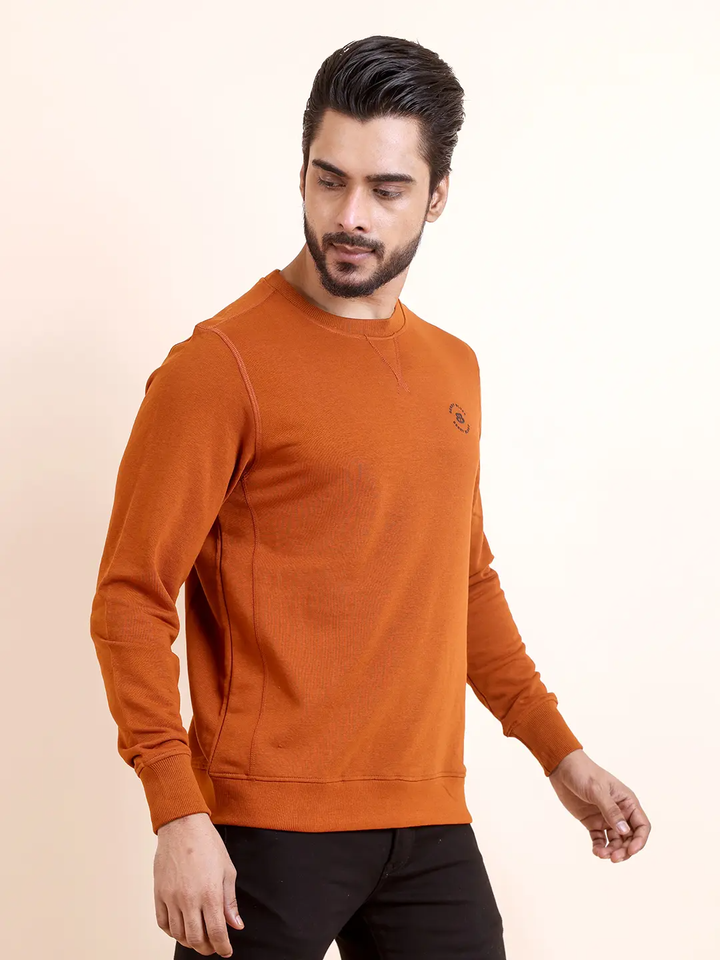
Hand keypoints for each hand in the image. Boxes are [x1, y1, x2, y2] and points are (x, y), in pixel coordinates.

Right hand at [153, 812, 243, 956]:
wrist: (183, 826)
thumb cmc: (208, 845)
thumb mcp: (227, 871)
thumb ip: (230, 901)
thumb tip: (236, 925)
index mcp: (210, 894)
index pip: (217, 933)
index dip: (223, 947)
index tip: (226, 951)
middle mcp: (189, 899)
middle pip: (196, 939)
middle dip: (207, 948)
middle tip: (214, 946)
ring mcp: (171, 898)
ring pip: (179, 934)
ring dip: (190, 942)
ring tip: (199, 938)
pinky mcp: (159, 893)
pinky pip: (163, 923)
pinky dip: (172, 932)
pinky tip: (181, 929)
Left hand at [548, 749, 650, 862]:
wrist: (562, 768)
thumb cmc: (584, 773)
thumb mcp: (597, 790)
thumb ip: (611, 811)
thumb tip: (625, 831)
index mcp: (627, 802)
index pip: (641, 825)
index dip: (640, 840)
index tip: (631, 851)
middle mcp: (620, 812)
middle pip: (630, 838)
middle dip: (624, 850)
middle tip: (613, 858)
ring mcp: (606, 818)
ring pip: (615, 842)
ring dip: (612, 851)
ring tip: (601, 854)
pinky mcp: (593, 822)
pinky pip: (600, 840)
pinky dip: (600, 847)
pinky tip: (596, 851)